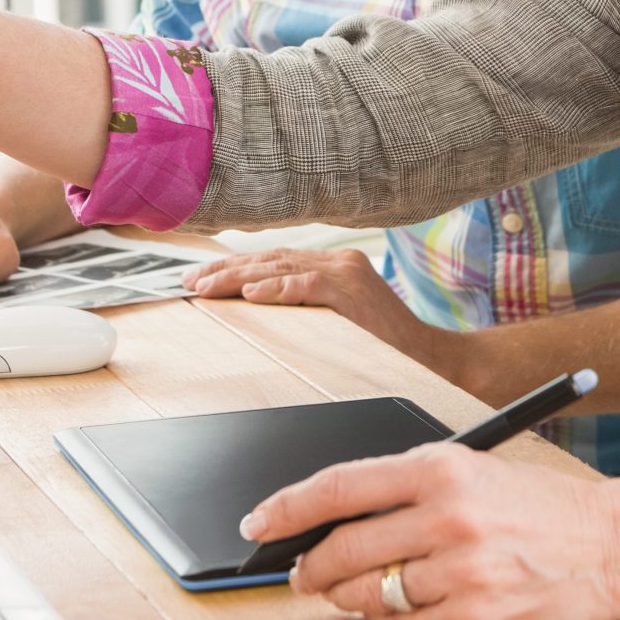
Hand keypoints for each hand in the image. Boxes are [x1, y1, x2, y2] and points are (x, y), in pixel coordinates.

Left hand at [186, 248, 451, 365]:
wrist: (429, 359)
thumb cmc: (383, 347)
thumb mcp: (335, 320)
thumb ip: (304, 307)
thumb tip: (255, 307)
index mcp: (332, 265)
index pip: (272, 260)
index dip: (232, 268)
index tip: (199, 279)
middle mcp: (338, 260)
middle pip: (269, 260)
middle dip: (225, 271)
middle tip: (189, 282)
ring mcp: (347, 272)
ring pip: (281, 268)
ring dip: (238, 279)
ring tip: (207, 288)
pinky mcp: (353, 290)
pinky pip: (308, 284)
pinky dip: (278, 289)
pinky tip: (251, 295)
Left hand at [238, 443, 619, 619]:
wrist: (615, 544)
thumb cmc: (539, 506)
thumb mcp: (473, 471)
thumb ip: (403, 490)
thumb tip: (328, 519)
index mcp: (442, 467)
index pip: (339, 486)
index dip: (286, 508)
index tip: (257, 524)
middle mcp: (448, 516)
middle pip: (343, 549)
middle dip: (308, 568)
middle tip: (299, 574)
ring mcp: (462, 570)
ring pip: (366, 594)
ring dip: (346, 598)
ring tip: (349, 591)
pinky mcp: (476, 615)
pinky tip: (397, 608)